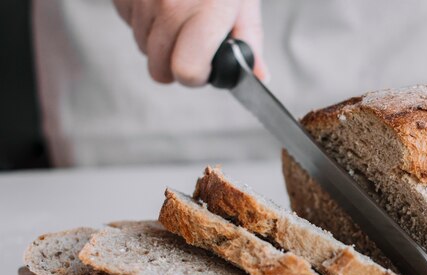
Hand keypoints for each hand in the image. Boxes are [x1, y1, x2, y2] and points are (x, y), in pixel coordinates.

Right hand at [112, 0, 268, 85]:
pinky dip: (143, 19)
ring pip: (141, 46)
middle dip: (176, 63)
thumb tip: (259, 74)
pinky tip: (160, 2)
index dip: (197, 75)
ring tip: (179, 15)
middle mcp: (169, 5)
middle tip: (192, 45)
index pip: (186, 71)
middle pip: (158, 68)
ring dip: (159, 41)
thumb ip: (249, 39)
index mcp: (206, 11)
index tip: (205, 66)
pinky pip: (127, 22)